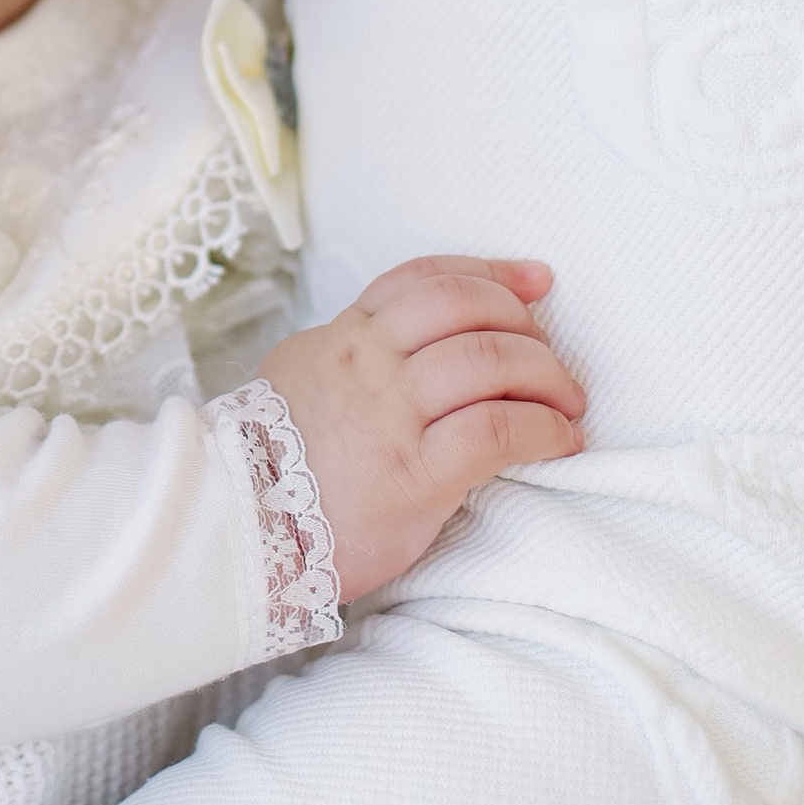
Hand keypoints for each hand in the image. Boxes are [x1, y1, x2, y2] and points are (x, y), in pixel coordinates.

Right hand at [259, 255, 580, 603]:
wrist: (236, 531)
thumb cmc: (269, 467)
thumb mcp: (299, 382)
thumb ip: (350, 358)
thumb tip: (400, 350)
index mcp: (344, 338)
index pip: (426, 280)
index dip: (491, 273)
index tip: (535, 282)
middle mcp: (370, 363)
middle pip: (467, 308)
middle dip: (527, 326)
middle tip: (552, 359)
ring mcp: (392, 415)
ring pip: (490, 359)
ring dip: (547, 376)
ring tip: (568, 404)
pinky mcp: (415, 474)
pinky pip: (497, 430)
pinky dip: (542, 429)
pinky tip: (560, 442)